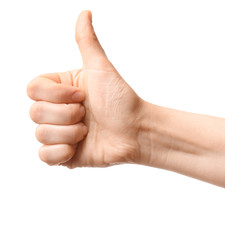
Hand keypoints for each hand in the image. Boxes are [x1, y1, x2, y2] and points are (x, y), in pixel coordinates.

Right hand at [27, 11, 143, 167]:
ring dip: (69, 132)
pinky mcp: (64, 156)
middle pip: (35, 112)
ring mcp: (59, 133)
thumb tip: (85, 13)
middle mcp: (56, 110)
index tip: (82, 95)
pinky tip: (79, 147)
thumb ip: (87, 42)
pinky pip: (44, 156)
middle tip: (89, 114)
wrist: (137, 131)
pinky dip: (62, 152)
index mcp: (59, 90)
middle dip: (67, 114)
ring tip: (88, 131)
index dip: (56, 94)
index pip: (32, 89)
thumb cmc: (122, 99)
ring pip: (40, 134)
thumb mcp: (101, 68)